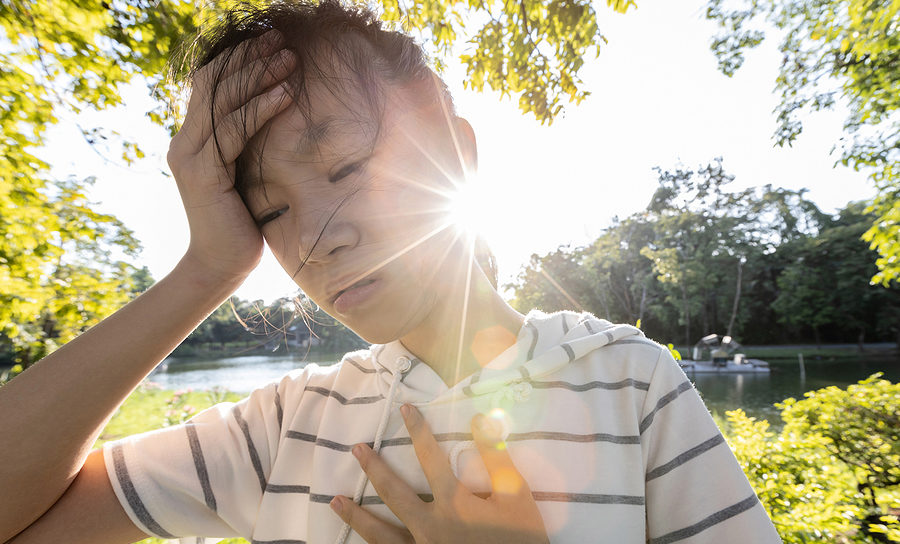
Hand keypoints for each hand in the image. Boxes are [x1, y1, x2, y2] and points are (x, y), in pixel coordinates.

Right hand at [167, 30, 295, 284]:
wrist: (222, 265)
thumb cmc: (243, 222)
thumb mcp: (246, 174)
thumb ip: (247, 145)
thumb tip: (276, 114)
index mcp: (193, 140)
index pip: (211, 83)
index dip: (238, 58)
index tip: (271, 43)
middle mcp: (185, 143)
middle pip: (215, 83)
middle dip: (250, 58)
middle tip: (282, 41)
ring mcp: (191, 157)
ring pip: (224, 102)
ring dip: (259, 76)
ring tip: (291, 61)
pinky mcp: (204, 174)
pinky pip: (234, 131)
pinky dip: (261, 109)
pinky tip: (286, 95)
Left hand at [330, 405, 549, 543]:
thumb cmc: (521, 540)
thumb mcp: (517, 496)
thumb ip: (495, 457)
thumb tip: (479, 419)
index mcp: (452, 503)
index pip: (430, 457)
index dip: (418, 430)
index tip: (405, 409)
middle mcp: (428, 526)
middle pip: (392, 492)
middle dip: (373, 469)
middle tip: (356, 450)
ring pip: (380, 534)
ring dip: (356, 517)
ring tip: (335, 502)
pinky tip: (361, 542)